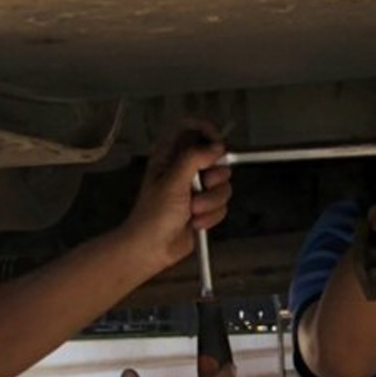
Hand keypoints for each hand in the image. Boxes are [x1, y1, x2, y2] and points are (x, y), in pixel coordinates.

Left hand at [117, 123, 230, 272]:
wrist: (152, 248)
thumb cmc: (155, 214)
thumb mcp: (172, 181)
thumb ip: (194, 158)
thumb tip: (217, 146)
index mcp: (171, 156)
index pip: (191, 128)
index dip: (207, 131)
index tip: (218, 144)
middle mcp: (185, 169)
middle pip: (216, 158)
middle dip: (214, 177)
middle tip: (200, 186)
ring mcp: (196, 189)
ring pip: (223, 185)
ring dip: (211, 202)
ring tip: (193, 212)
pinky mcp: (205, 208)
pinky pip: (222, 205)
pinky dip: (211, 216)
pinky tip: (195, 223)